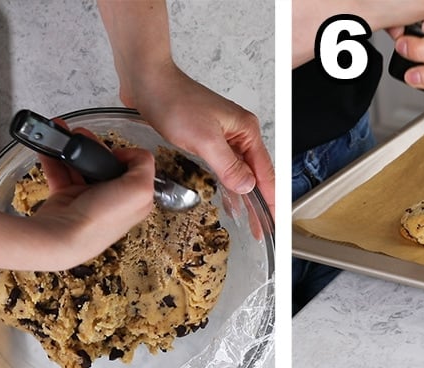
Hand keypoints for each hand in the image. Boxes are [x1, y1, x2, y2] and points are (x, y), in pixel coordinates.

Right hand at [28, 125, 155, 269]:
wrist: (61, 237)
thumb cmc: (99, 220)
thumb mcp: (140, 189)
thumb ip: (144, 165)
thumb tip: (132, 154)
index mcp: (133, 201)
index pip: (134, 170)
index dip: (125, 157)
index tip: (112, 152)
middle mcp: (111, 201)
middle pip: (106, 165)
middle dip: (94, 147)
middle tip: (83, 136)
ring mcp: (87, 199)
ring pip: (81, 165)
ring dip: (72, 148)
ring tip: (65, 135)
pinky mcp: (65, 198)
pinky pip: (59, 171)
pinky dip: (53, 157)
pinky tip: (50, 146)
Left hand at [121, 65, 275, 216]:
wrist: (149, 81)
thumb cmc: (174, 101)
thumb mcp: (204, 139)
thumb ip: (228, 165)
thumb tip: (247, 187)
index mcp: (245, 131)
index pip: (266, 173)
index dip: (272, 201)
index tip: (275, 223)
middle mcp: (239, 133)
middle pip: (257, 174)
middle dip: (261, 203)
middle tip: (263, 229)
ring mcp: (223, 135)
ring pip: (241, 171)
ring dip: (246, 195)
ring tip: (251, 221)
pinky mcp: (207, 137)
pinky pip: (225, 166)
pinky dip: (230, 183)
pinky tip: (229, 197)